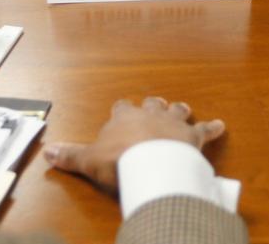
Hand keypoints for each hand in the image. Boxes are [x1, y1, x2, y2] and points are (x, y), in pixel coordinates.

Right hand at [44, 96, 226, 192]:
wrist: (151, 163)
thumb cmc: (119, 160)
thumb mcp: (89, 160)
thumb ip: (71, 156)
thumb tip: (47, 153)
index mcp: (124, 118)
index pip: (121, 108)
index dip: (122, 111)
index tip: (121, 111)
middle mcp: (150, 115)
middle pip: (152, 104)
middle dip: (153, 106)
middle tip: (156, 106)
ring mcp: (173, 123)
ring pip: (177, 110)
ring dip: (179, 111)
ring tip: (183, 109)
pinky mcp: (193, 136)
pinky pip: (205, 129)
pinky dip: (213, 128)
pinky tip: (221, 126)